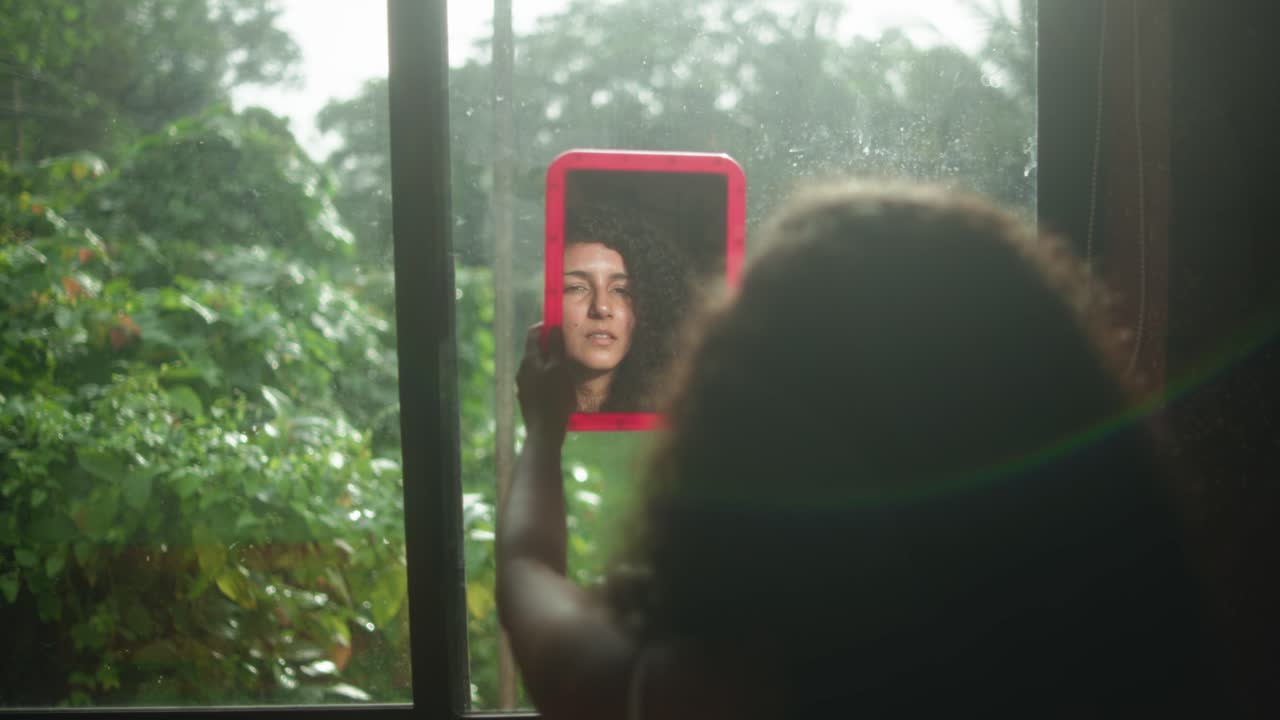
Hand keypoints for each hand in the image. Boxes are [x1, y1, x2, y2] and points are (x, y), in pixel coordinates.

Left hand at [517, 323, 574, 440]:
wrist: (545, 431)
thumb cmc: (555, 397)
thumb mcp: (559, 369)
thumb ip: (555, 347)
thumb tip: (553, 327)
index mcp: (529, 359)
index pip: (533, 333)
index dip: (546, 326)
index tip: (561, 328)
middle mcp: (522, 370)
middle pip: (535, 350)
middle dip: (550, 346)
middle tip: (567, 349)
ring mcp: (523, 384)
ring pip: (536, 366)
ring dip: (549, 363)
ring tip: (566, 369)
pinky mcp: (527, 397)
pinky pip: (537, 380)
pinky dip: (547, 377)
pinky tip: (559, 387)